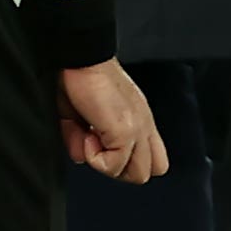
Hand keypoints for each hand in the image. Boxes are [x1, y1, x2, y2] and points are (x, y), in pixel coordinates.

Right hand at [58, 59, 167, 183]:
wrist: (79, 56)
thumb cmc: (78, 79)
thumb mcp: (81, 116)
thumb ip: (83, 140)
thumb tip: (82, 156)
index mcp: (138, 118)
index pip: (152, 157)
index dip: (123, 162)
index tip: (100, 145)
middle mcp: (144, 123)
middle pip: (149, 170)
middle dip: (118, 169)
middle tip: (97, 147)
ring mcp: (138, 127)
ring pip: (138, 174)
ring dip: (108, 165)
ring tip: (90, 138)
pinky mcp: (126, 130)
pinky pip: (114, 164)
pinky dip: (95, 157)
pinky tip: (86, 133)